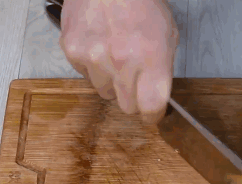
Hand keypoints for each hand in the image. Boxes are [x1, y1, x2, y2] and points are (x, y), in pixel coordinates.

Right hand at [59, 0, 178, 122]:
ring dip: (112, 81)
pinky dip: (92, 66)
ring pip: (105, 92)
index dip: (153, 114)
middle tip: (135, 80)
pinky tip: (100, 45)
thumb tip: (158, 96)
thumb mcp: (168, 34)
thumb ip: (163, 68)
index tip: (153, 113)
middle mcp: (122, 62)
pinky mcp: (73, 50)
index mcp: (151, 58)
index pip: (151, 107)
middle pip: (127, 107)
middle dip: (133, 98)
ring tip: (116, 55)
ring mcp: (94, 57)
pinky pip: (85, 74)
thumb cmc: (141, 1)